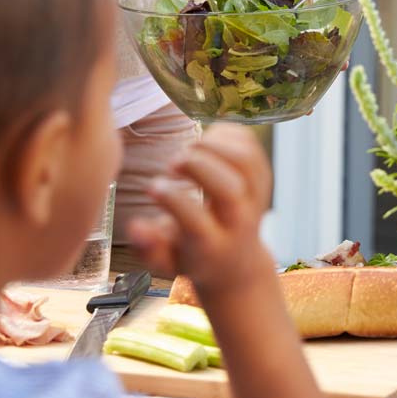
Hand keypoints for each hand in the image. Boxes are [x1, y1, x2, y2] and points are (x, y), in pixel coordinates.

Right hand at [127, 124, 274, 295]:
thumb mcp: (167, 262)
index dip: (172, 199)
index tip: (151, 187)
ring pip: (246, 161)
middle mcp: (240, 220)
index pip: (196, 221)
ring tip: (187, 150)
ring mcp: (256, 196)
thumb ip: (149, 248)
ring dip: (213, 146)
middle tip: (172, 163)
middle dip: (199, 167)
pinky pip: (250, 145)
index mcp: (213, 246)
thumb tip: (134, 227)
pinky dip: (225, 135)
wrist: (238, 261)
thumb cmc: (193, 256)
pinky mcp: (262, 175)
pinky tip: (203, 143)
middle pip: (230, 189)